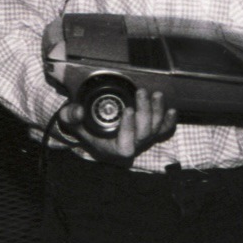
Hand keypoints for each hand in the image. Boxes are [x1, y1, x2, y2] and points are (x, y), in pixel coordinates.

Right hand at [58, 87, 176, 165]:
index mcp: (113, 149)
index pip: (125, 144)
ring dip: (158, 112)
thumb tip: (78, 111)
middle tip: (141, 92)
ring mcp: (141, 140)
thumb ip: (71, 116)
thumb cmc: (82, 126)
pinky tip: (171, 110)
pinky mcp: (149, 133)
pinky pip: (163, 131)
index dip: (128, 128)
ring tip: (156, 95)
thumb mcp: (71, 121)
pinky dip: (169, 122)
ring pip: (155, 130)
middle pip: (144, 134)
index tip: (127, 110)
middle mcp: (130, 147)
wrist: (92, 128)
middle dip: (145, 112)